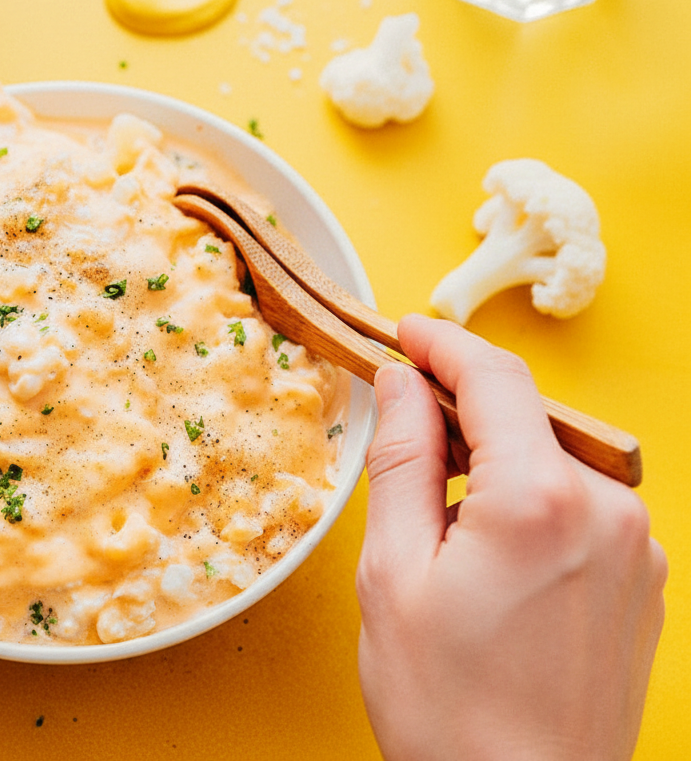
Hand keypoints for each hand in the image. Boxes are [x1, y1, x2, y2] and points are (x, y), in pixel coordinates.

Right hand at [357, 315, 664, 760]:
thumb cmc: (449, 706)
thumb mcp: (392, 574)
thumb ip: (399, 461)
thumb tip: (400, 385)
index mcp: (540, 500)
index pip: (493, 379)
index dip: (442, 344)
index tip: (406, 331)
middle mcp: (608, 511)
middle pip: (527, 417)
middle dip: (462, 409)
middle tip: (400, 431)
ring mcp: (637, 548)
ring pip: (553, 461)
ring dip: (495, 463)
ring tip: (438, 527)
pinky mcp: (644, 581)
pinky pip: (581, 507)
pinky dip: (530, 503)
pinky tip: (487, 558)